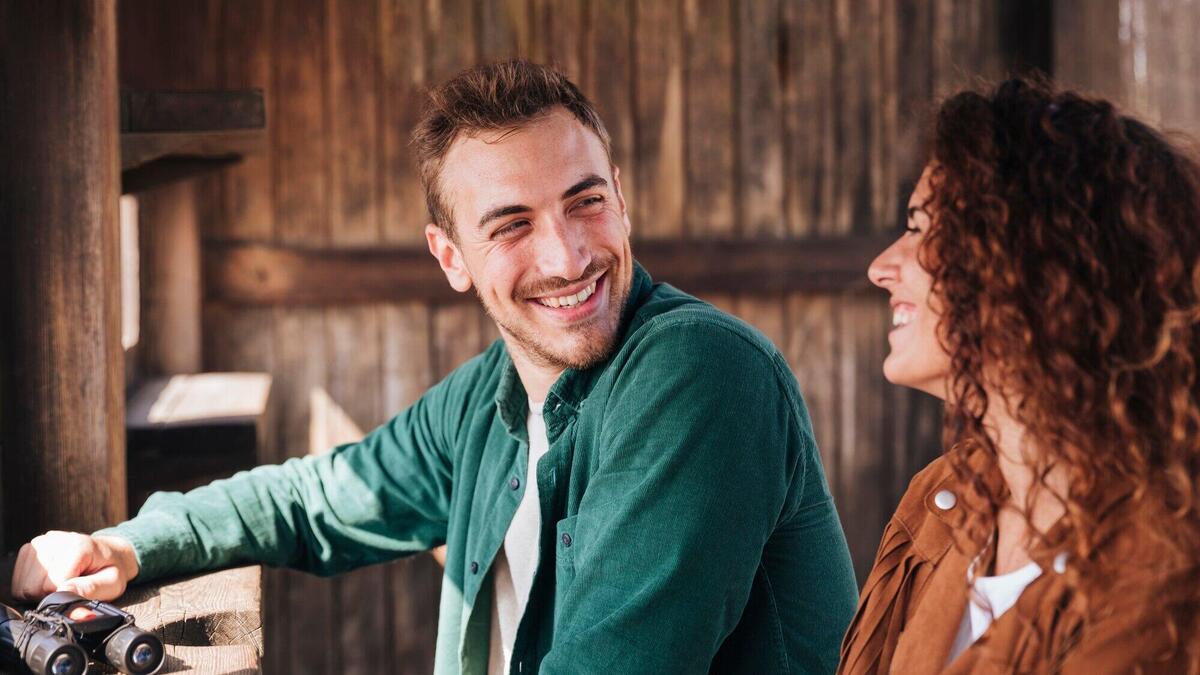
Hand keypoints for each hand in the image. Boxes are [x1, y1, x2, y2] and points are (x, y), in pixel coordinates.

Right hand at [11, 531, 139, 601]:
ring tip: (62, 581)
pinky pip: (18, 582)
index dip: (65, 595)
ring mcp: (39, 543)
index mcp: (78, 546)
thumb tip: (63, 593)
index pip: (52, 585)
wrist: (109, 553)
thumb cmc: (111, 570)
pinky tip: (51, 578)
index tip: (79, 588)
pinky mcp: (29, 549)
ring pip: (22, 586)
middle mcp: (54, 540)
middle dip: (50, 594)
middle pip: (33, 587)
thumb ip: (90, 590)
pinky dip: (32, 585)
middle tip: (70, 586)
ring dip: (40, 591)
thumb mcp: (112, 583)